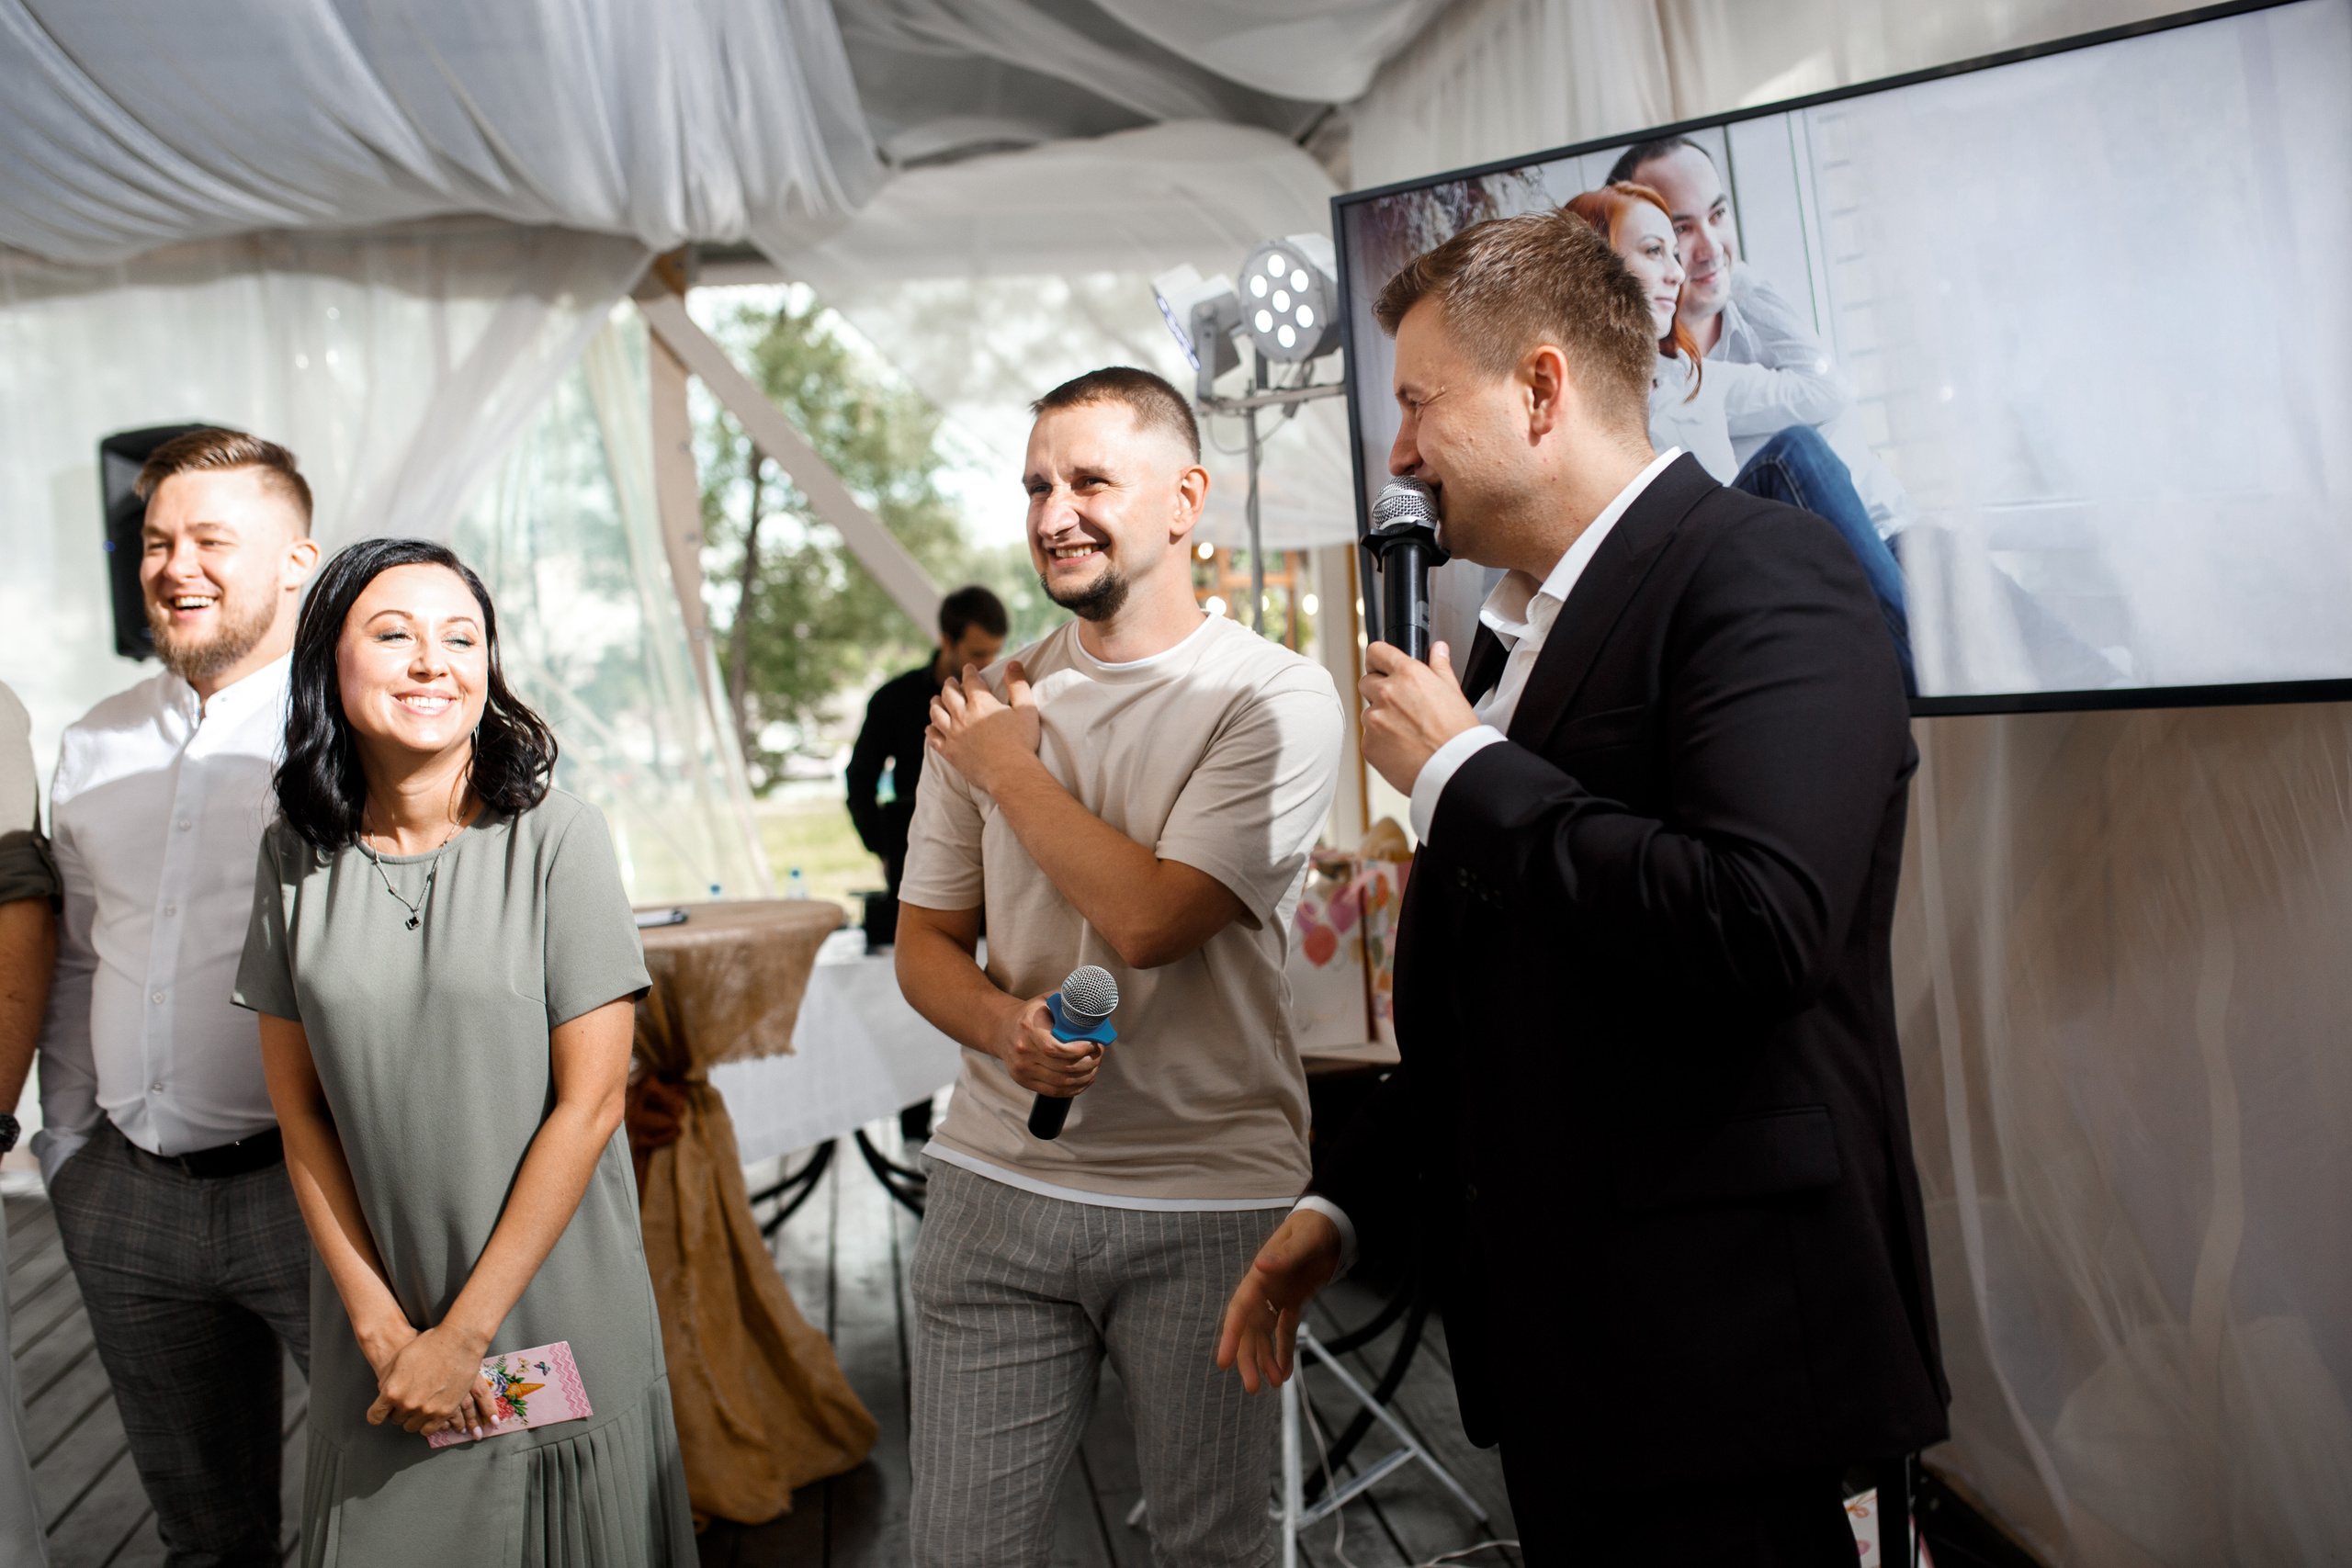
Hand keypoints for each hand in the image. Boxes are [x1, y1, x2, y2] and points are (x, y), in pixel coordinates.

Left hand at [366, 1321, 498, 1435]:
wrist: (459, 1342)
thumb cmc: (428, 1346)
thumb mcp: (398, 1359)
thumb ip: (386, 1380)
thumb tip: (383, 1394)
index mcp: (392, 1391)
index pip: (375, 1416)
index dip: (378, 1413)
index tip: (382, 1411)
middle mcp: (407, 1404)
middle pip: (395, 1420)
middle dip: (398, 1411)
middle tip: (408, 1399)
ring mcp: (427, 1410)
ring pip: (412, 1427)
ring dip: (413, 1418)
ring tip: (420, 1404)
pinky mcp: (444, 1412)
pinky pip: (429, 1429)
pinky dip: (427, 1423)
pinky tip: (430, 1411)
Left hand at [927, 659, 1040, 796]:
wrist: (1010, 773)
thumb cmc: (1022, 742)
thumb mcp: (1026, 709)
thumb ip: (1018, 685)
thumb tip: (1013, 663)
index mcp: (981, 703)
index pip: (970, 680)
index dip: (969, 672)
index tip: (969, 668)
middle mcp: (962, 716)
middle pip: (949, 695)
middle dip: (949, 685)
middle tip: (950, 682)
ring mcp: (953, 735)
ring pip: (937, 714)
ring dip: (936, 704)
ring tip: (936, 700)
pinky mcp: (950, 752)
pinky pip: (934, 739)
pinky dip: (931, 731)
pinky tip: (930, 728)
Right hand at [993, 991, 1101, 1097]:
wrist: (1003, 1029)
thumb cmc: (1032, 1013)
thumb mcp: (1047, 999)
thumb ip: (1069, 1001)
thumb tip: (1094, 1006)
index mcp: (1028, 1028)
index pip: (1054, 1048)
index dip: (1078, 1050)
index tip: (1093, 1044)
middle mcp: (1023, 1051)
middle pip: (1063, 1067)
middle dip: (1089, 1062)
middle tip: (1099, 1052)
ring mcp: (1022, 1069)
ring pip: (1062, 1082)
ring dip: (1085, 1075)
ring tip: (1095, 1064)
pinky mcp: (1024, 1081)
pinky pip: (1055, 1091)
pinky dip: (1075, 1088)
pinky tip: (1085, 1078)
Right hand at [1214, 1208, 1342, 1392]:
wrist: (1331, 1225)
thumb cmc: (1314, 1227)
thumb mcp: (1304, 1239)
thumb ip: (1285, 1254)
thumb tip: (1261, 1265)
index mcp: (1260, 1277)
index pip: (1239, 1311)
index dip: (1231, 1336)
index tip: (1223, 1361)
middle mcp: (1264, 1290)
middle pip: (1250, 1331)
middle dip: (1249, 1359)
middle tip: (1252, 1388)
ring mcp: (1278, 1298)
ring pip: (1266, 1335)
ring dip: (1267, 1360)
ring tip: (1275, 1385)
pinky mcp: (1294, 1303)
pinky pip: (1286, 1332)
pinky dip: (1284, 1352)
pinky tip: (1285, 1373)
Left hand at [1359, 640, 1479, 795]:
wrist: (1454, 769)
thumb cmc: (1457, 733)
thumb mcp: (1453, 691)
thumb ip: (1440, 666)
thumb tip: (1438, 649)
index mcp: (1407, 675)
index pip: (1376, 652)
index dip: (1378, 659)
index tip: (1379, 665)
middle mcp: (1386, 694)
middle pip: (1366, 683)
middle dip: (1378, 691)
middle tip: (1400, 707)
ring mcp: (1374, 720)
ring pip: (1368, 713)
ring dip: (1380, 719)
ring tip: (1407, 733)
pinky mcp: (1368, 745)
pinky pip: (1369, 739)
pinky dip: (1381, 743)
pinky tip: (1402, 749)